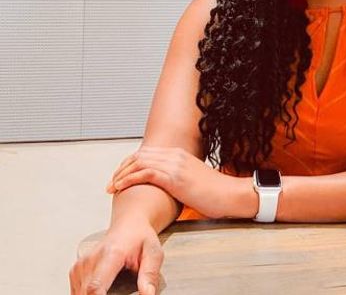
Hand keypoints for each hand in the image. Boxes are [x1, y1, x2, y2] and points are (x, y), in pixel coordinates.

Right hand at [69, 221, 162, 294]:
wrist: (128, 226)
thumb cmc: (140, 238)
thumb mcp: (153, 253)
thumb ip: (150, 275)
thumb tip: (148, 294)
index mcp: (111, 254)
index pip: (96, 286)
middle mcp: (91, 260)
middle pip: (86, 293)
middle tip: (120, 293)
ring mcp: (80, 266)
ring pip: (80, 294)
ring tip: (114, 290)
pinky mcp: (75, 272)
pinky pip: (77, 292)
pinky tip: (103, 292)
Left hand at [107, 146, 248, 219]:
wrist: (230, 195)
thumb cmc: (215, 193)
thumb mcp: (194, 181)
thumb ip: (178, 179)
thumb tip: (166, 188)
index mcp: (180, 154)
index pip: (147, 153)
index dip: (129, 164)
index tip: (120, 176)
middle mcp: (176, 156)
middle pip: (139, 156)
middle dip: (121, 168)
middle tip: (111, 182)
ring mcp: (175, 165)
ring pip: (138, 162)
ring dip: (120, 174)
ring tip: (111, 187)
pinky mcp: (174, 177)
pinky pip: (144, 173)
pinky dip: (128, 179)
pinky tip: (120, 188)